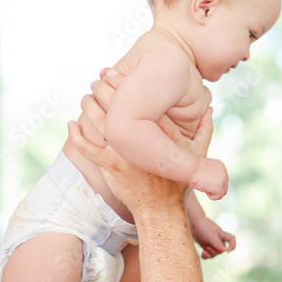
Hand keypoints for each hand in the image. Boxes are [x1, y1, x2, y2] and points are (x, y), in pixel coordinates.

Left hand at [69, 70, 213, 213]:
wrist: (161, 208)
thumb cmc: (178, 183)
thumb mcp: (197, 154)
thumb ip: (204, 130)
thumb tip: (210, 109)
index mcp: (159, 131)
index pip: (138, 98)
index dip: (122, 82)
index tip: (112, 72)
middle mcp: (140, 138)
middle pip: (115, 104)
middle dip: (102, 88)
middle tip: (96, 80)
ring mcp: (123, 152)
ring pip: (99, 121)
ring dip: (89, 106)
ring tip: (86, 98)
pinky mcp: (110, 166)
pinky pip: (87, 147)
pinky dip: (76, 135)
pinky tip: (71, 126)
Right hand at [188, 158, 228, 201]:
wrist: (191, 168)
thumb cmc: (194, 169)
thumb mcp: (206, 170)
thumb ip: (213, 175)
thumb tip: (213, 185)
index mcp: (221, 166)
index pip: (222, 180)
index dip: (213, 183)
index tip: (205, 180)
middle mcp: (224, 173)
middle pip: (224, 187)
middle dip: (214, 188)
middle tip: (204, 184)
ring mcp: (223, 180)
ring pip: (222, 192)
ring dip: (213, 192)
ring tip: (204, 186)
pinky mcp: (219, 187)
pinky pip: (218, 197)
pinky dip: (211, 196)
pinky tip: (205, 188)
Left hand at [190, 215, 235, 258]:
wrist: (191, 223)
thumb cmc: (203, 227)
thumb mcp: (211, 236)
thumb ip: (218, 244)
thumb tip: (226, 251)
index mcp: (222, 235)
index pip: (232, 240)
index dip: (232, 246)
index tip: (228, 251)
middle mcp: (218, 239)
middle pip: (221, 250)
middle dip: (214, 250)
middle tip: (207, 245)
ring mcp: (211, 242)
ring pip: (214, 253)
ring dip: (209, 253)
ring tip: (203, 249)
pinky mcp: (205, 245)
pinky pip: (208, 254)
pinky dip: (205, 255)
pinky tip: (202, 254)